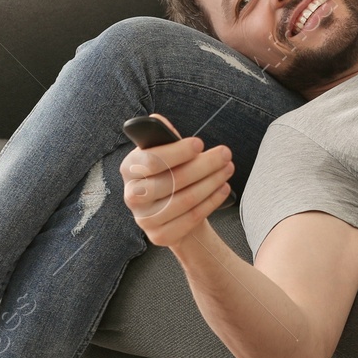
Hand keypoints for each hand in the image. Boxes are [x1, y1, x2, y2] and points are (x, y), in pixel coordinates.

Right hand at [121, 114, 234, 247]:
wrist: (173, 210)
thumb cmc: (170, 173)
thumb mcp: (166, 153)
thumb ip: (163, 138)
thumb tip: (157, 121)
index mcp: (129, 168)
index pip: (151, 160)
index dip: (178, 152)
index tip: (200, 144)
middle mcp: (132, 195)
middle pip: (173, 180)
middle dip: (204, 165)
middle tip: (226, 154)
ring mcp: (144, 219)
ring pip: (185, 200)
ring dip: (212, 182)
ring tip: (228, 169)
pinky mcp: (159, 236)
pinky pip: (191, 218)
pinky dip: (211, 201)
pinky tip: (223, 188)